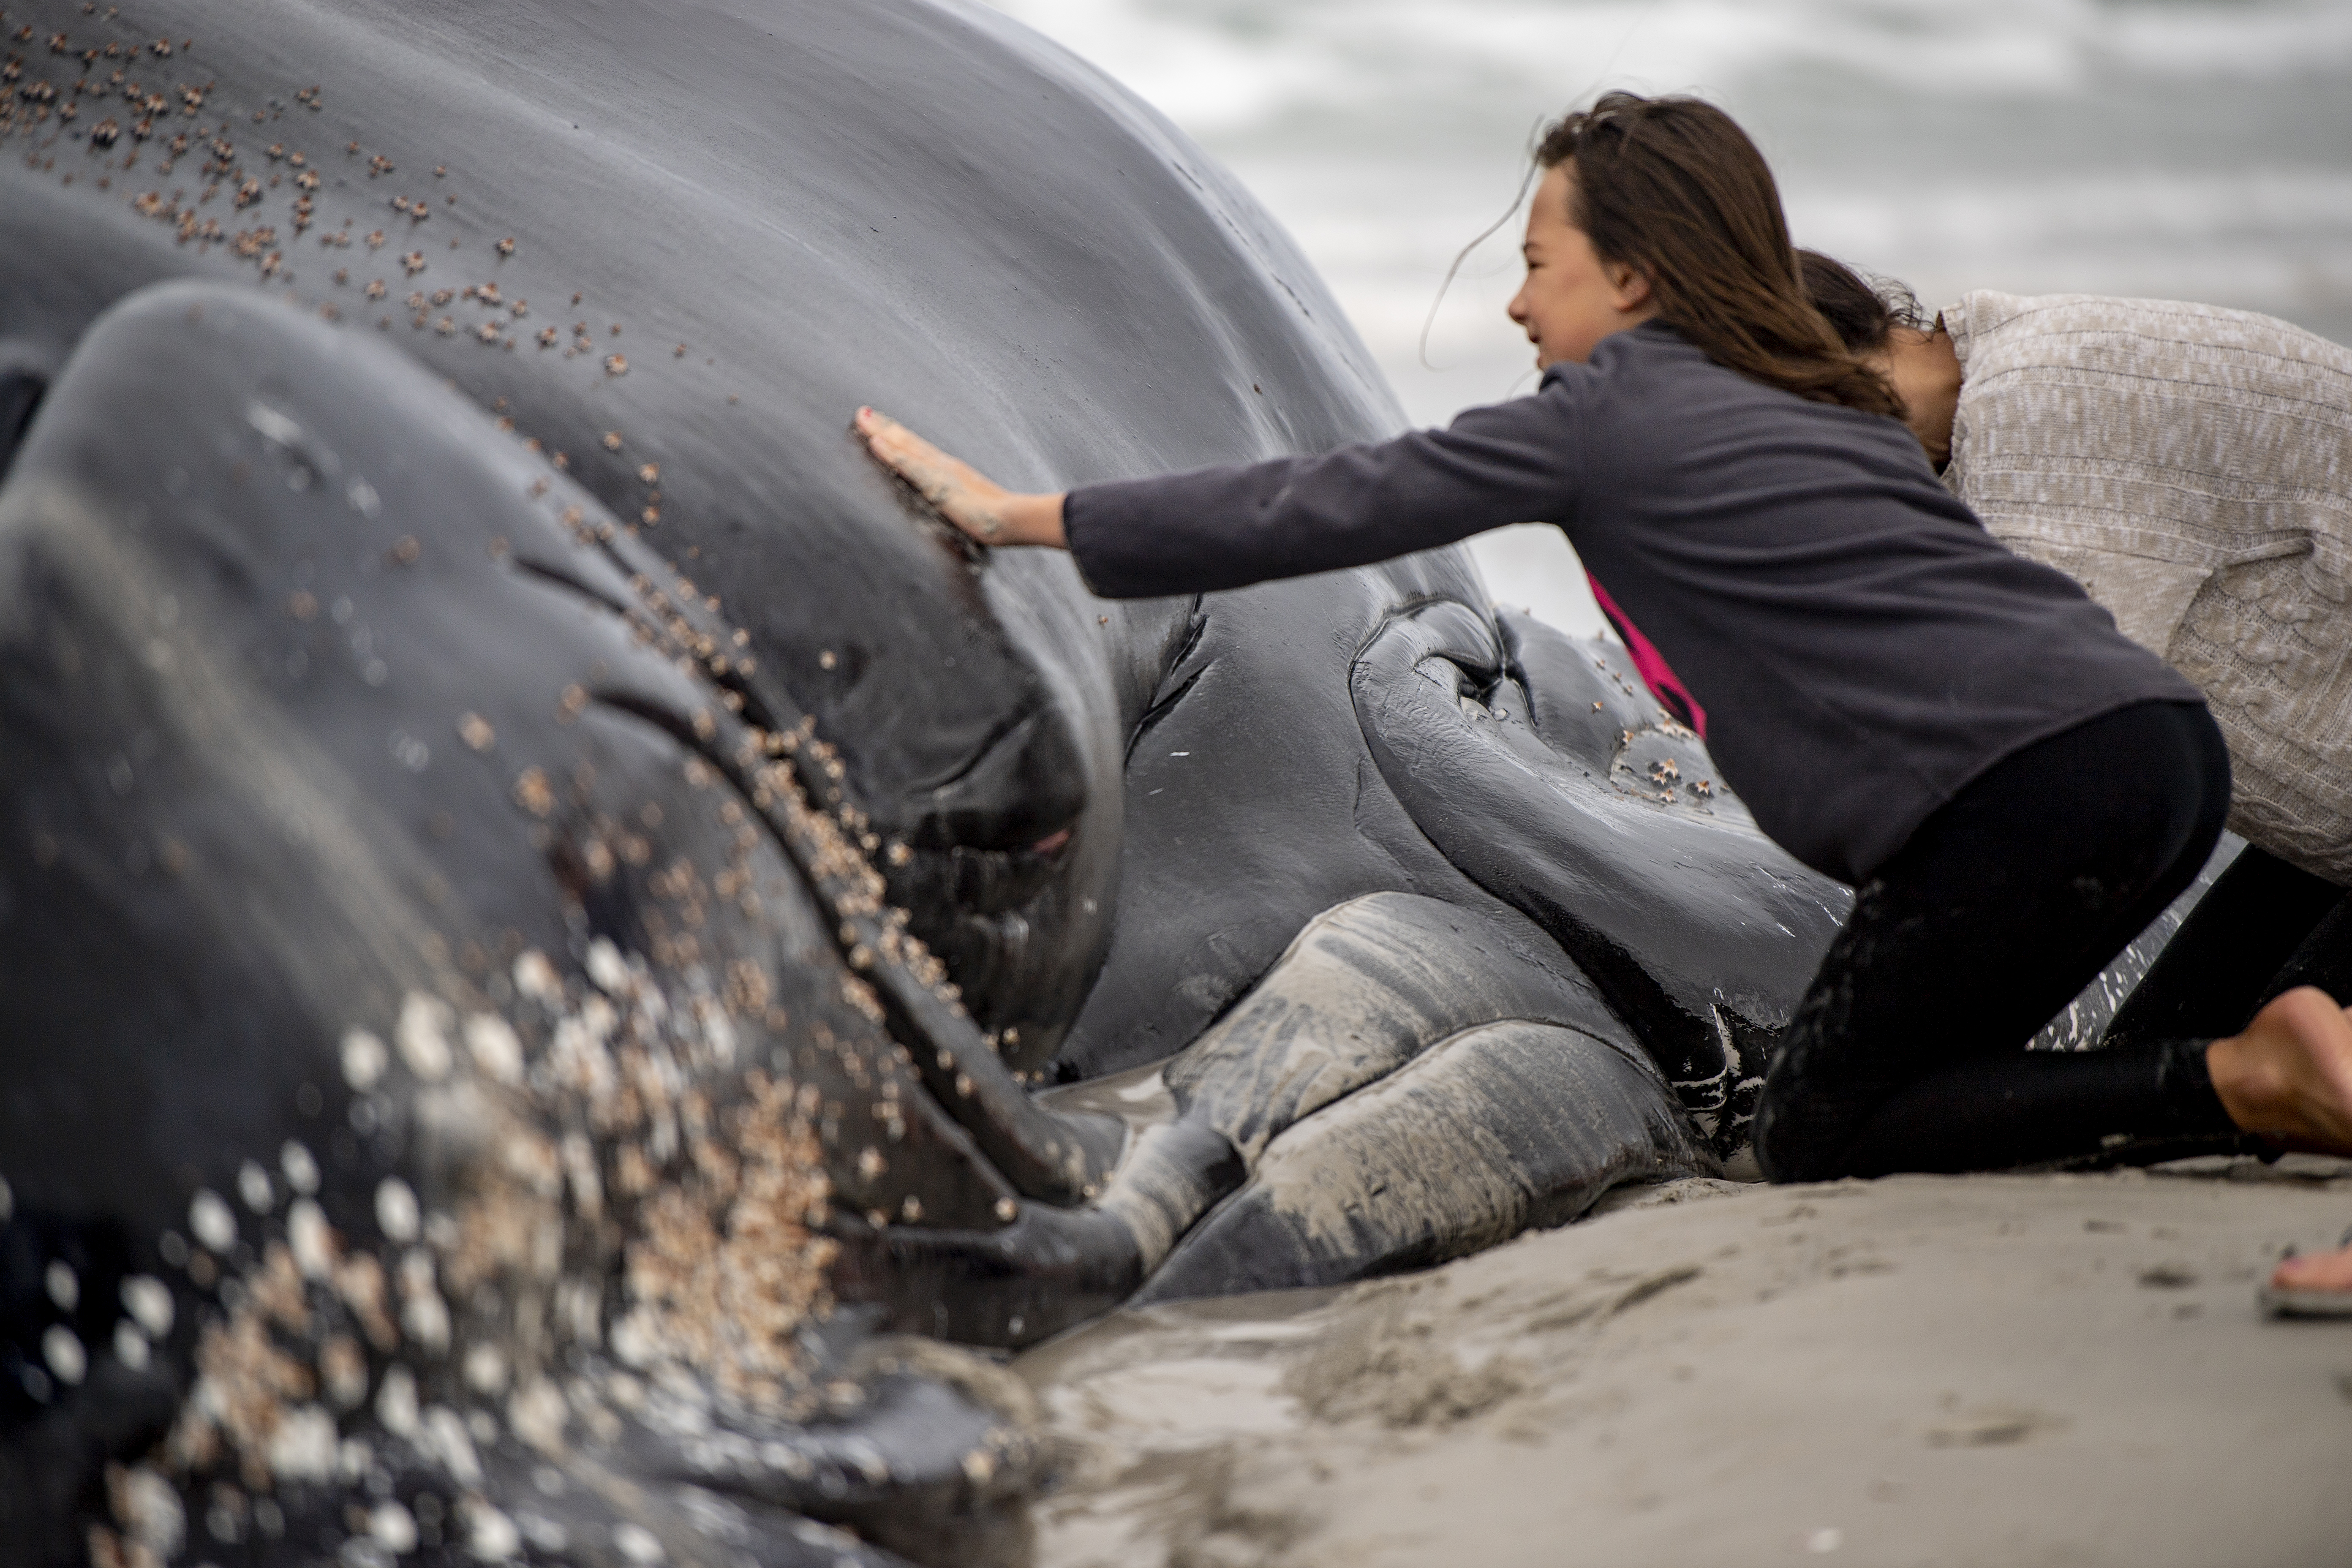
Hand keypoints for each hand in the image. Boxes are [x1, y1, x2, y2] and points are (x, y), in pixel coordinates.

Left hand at [853, 407, 1066, 548]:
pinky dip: (892, 454)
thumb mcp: (975, 509)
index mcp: (951, 472)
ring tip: (862, 419)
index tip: (882, 426)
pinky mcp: (938, 484)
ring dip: (882, 432)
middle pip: (909, 442)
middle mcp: (943, 466)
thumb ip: (963, 504)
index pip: (919, 451)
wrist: (1014, 520)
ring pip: (906, 447)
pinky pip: (910, 466)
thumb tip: (965, 509)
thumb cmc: (999, 519)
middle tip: (862, 413)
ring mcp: (940, 473)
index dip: (900, 438)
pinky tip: (876, 443)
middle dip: (885, 428)